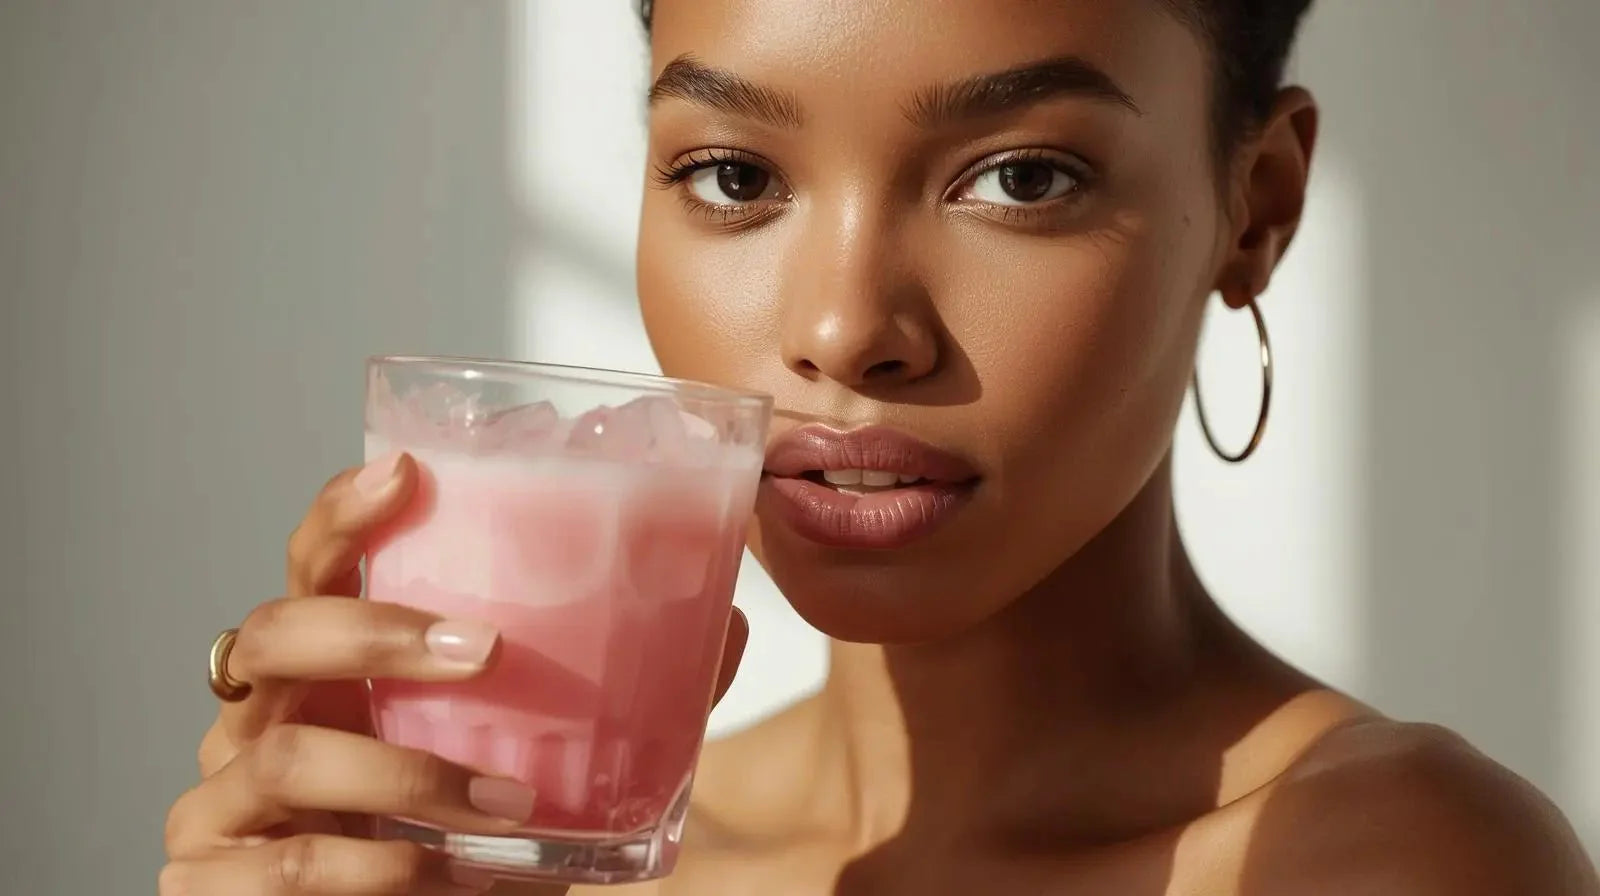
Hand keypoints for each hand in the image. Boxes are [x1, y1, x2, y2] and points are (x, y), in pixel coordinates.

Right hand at [161, 454, 748, 893]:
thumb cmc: (461, 835)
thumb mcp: (541, 758)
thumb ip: (627, 698)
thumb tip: (724, 622)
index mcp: (331, 664)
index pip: (315, 562)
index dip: (344, 513)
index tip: (403, 472)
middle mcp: (263, 712)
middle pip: (272, 632)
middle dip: (372, 631)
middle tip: (483, 649)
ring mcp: (226, 797)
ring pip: (282, 754)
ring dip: (406, 775)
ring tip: (506, 806)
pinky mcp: (216, 879)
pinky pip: (292, 864)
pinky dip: (384, 871)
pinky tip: (455, 879)